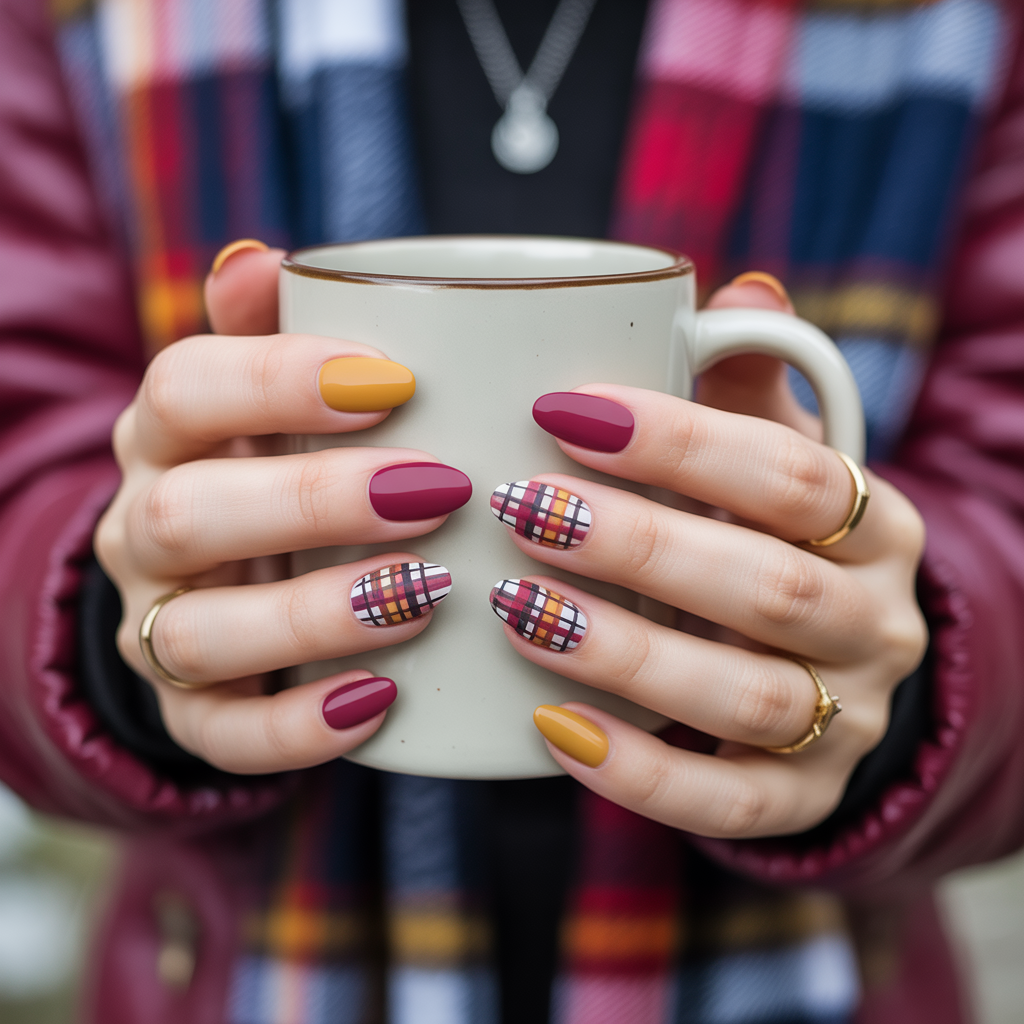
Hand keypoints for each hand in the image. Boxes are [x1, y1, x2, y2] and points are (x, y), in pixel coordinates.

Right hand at [95, 244, 468, 773]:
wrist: (221, 580)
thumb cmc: (273, 462)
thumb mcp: (267, 394)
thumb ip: (269, 328)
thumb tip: (261, 259)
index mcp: (168, 435)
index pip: (184, 388)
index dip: (279, 380)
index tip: (397, 380)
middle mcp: (146, 529)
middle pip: (191, 513)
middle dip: (316, 500)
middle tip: (439, 490)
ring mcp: (160, 626)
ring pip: (201, 633)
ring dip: (317, 614)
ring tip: (430, 591)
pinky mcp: (193, 711)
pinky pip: (224, 735)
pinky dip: (300, 727)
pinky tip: (384, 700)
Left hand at [494, 276, 926, 837]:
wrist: (824, 665)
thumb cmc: (767, 536)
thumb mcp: (774, 455)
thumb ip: (751, 382)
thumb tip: (741, 292)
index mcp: (877, 523)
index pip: (794, 477)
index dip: (682, 442)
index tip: (562, 411)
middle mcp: (878, 623)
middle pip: (771, 588)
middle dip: (640, 546)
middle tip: (520, 509)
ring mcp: (847, 722)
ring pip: (750, 699)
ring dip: (627, 654)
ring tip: (516, 609)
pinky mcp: (801, 799)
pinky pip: (731, 804)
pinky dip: (641, 774)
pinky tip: (551, 729)